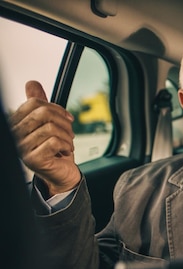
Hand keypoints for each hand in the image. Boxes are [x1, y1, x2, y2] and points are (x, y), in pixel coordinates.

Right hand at [10, 80, 80, 194]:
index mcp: (17, 123)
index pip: (33, 103)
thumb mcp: (49, 124)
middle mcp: (15, 135)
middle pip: (43, 113)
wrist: (61, 174)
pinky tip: (66, 151)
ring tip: (69, 143)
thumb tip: (31, 83)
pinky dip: (66, 145)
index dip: (55, 107)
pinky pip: (54, 142)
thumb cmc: (55, 149)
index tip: (67, 118)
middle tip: (70, 132)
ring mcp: (22, 148)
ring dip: (67, 136)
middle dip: (63, 121)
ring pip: (50, 128)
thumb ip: (40, 105)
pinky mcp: (32, 159)